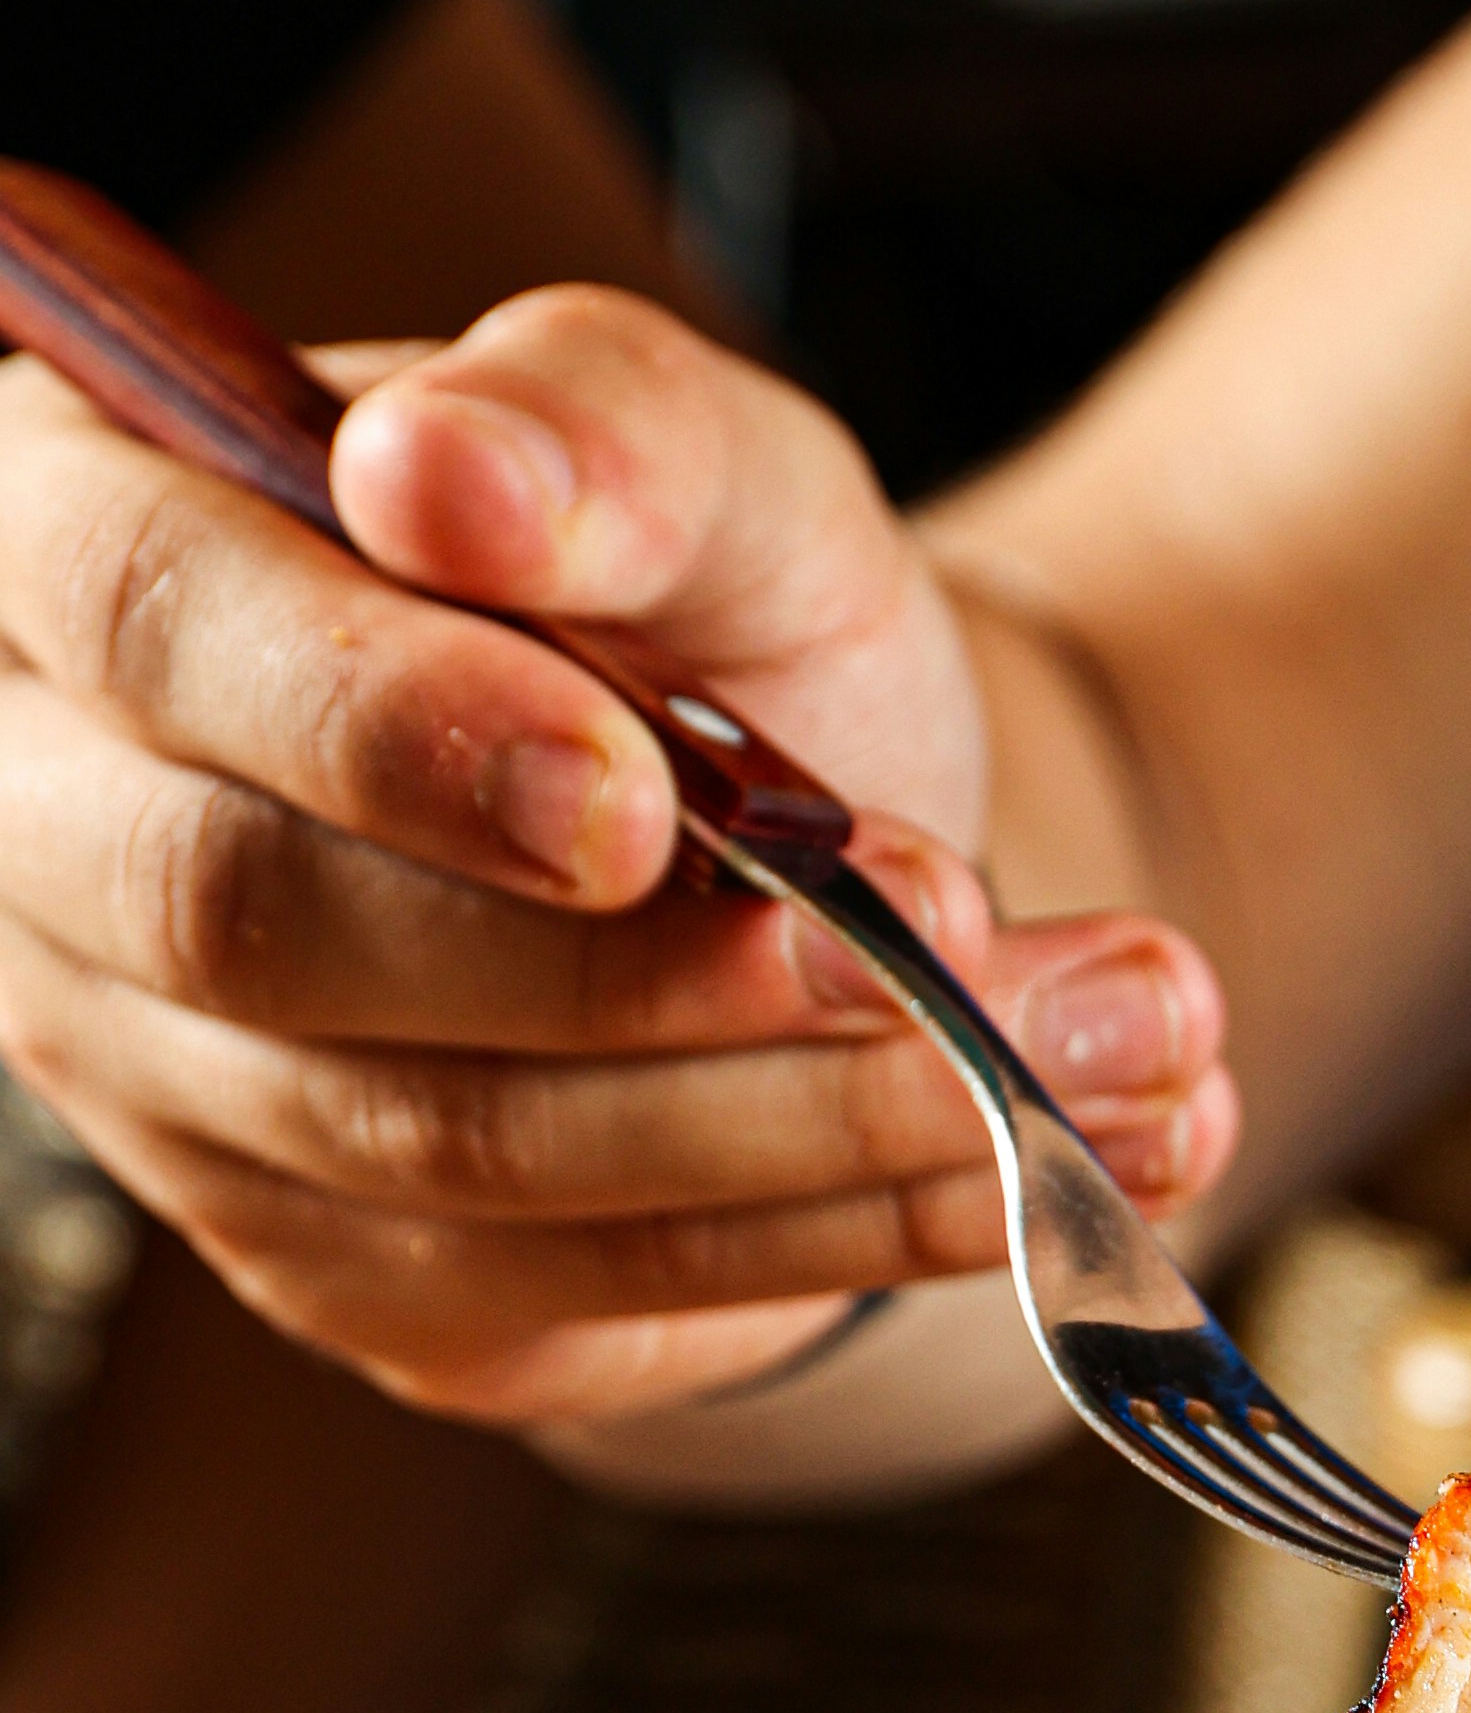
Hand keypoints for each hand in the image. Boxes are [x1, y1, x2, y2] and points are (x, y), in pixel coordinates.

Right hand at [0, 288, 1237, 1423]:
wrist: (796, 845)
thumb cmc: (687, 615)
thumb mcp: (706, 465)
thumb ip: (598, 427)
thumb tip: (447, 474)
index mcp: (79, 550)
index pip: (160, 631)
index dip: (388, 729)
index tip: (646, 795)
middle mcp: (65, 847)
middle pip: (278, 942)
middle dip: (641, 970)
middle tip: (947, 938)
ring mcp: (186, 1101)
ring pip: (466, 1154)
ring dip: (824, 1116)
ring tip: (1122, 1043)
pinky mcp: (359, 1283)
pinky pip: (593, 1285)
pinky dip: (858, 1229)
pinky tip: (1063, 1168)